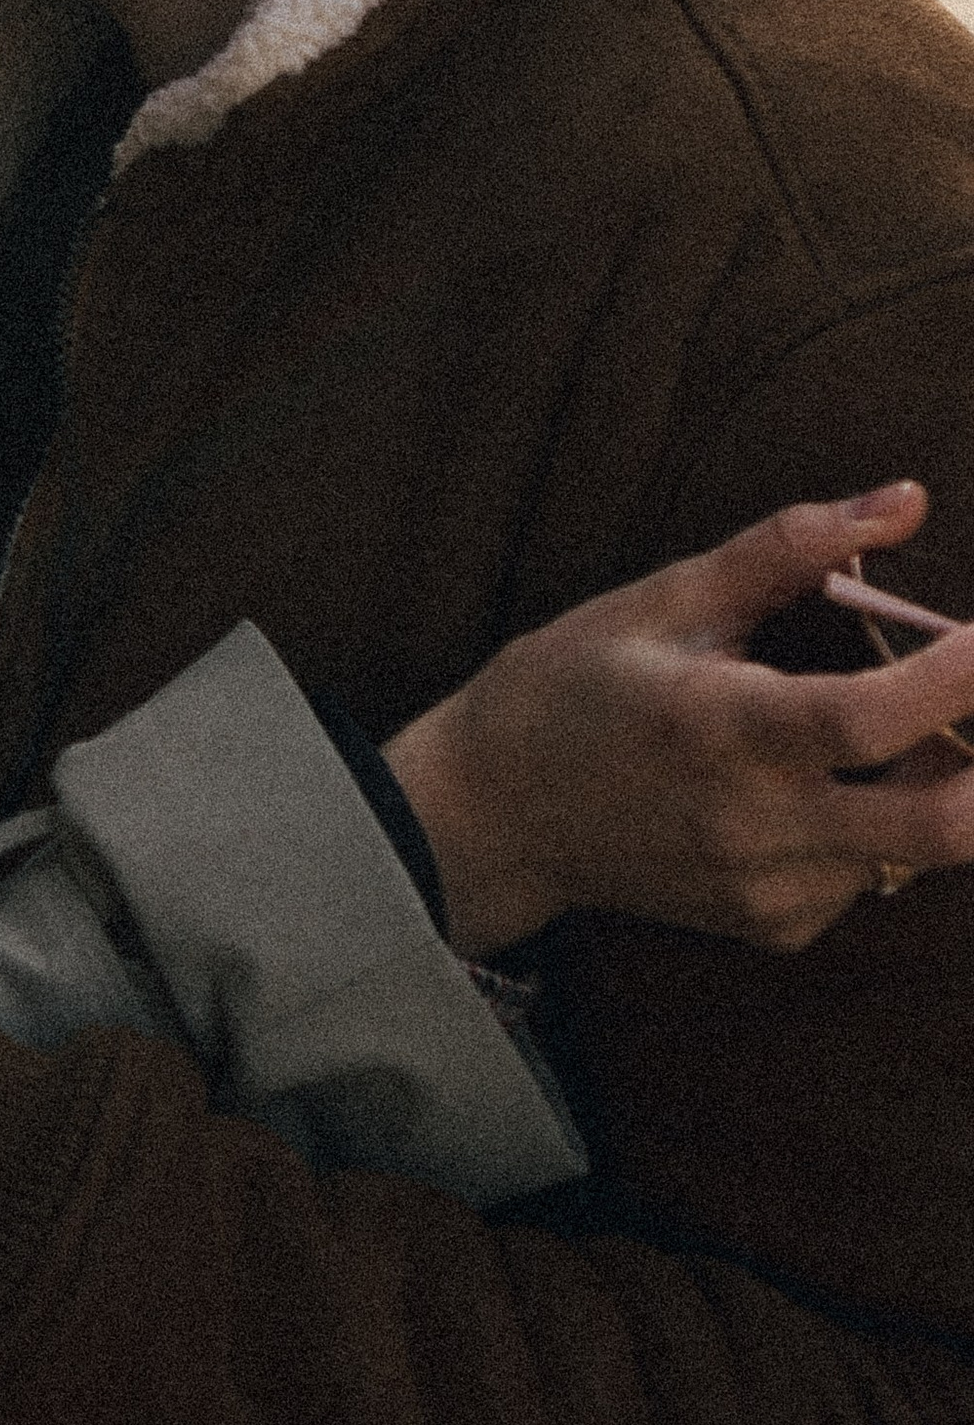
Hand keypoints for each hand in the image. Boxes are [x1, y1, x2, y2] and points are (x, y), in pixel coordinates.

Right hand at [386, 484, 973, 955]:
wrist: (497, 812)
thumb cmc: (576, 685)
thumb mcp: (667, 597)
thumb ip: (790, 547)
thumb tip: (906, 499)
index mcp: (718, 726)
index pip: (871, 717)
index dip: (957, 677)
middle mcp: (751, 821)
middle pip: (941, 823)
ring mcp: (765, 887)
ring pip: (916, 852)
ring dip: (940, 786)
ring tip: (902, 727)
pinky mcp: (771, 926)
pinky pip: (869, 879)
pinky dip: (882, 828)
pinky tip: (827, 787)